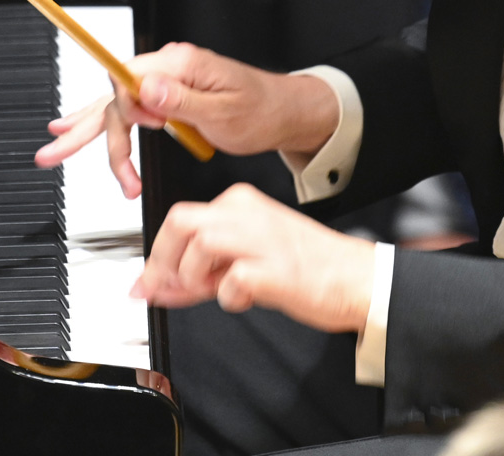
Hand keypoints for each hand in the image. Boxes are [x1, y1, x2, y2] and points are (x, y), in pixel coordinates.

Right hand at [35, 43, 339, 196]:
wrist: (285, 113)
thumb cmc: (262, 112)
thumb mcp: (223, 112)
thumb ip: (181, 102)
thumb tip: (147, 88)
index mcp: (182, 64)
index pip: (129, 80)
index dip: (120, 112)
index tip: (122, 133)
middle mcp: (172, 68)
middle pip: (117, 95)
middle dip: (88, 127)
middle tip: (55, 151)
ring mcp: (171, 81)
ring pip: (121, 106)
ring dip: (94, 132)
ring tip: (57, 150)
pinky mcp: (174, 96)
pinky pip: (134, 109)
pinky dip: (111, 126)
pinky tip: (79, 128)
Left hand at [132, 183, 375, 331]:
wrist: (353, 275)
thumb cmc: (305, 265)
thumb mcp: (246, 256)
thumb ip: (201, 268)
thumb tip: (156, 285)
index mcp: (242, 204)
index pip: (179, 218)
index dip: (157, 255)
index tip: (150, 284)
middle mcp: (248, 214)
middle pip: (180, 222)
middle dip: (164, 262)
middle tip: (171, 290)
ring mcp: (262, 239)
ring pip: (199, 245)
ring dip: (195, 278)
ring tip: (217, 291)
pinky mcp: (274, 268)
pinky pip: (231, 281)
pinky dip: (229, 298)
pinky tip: (246, 298)